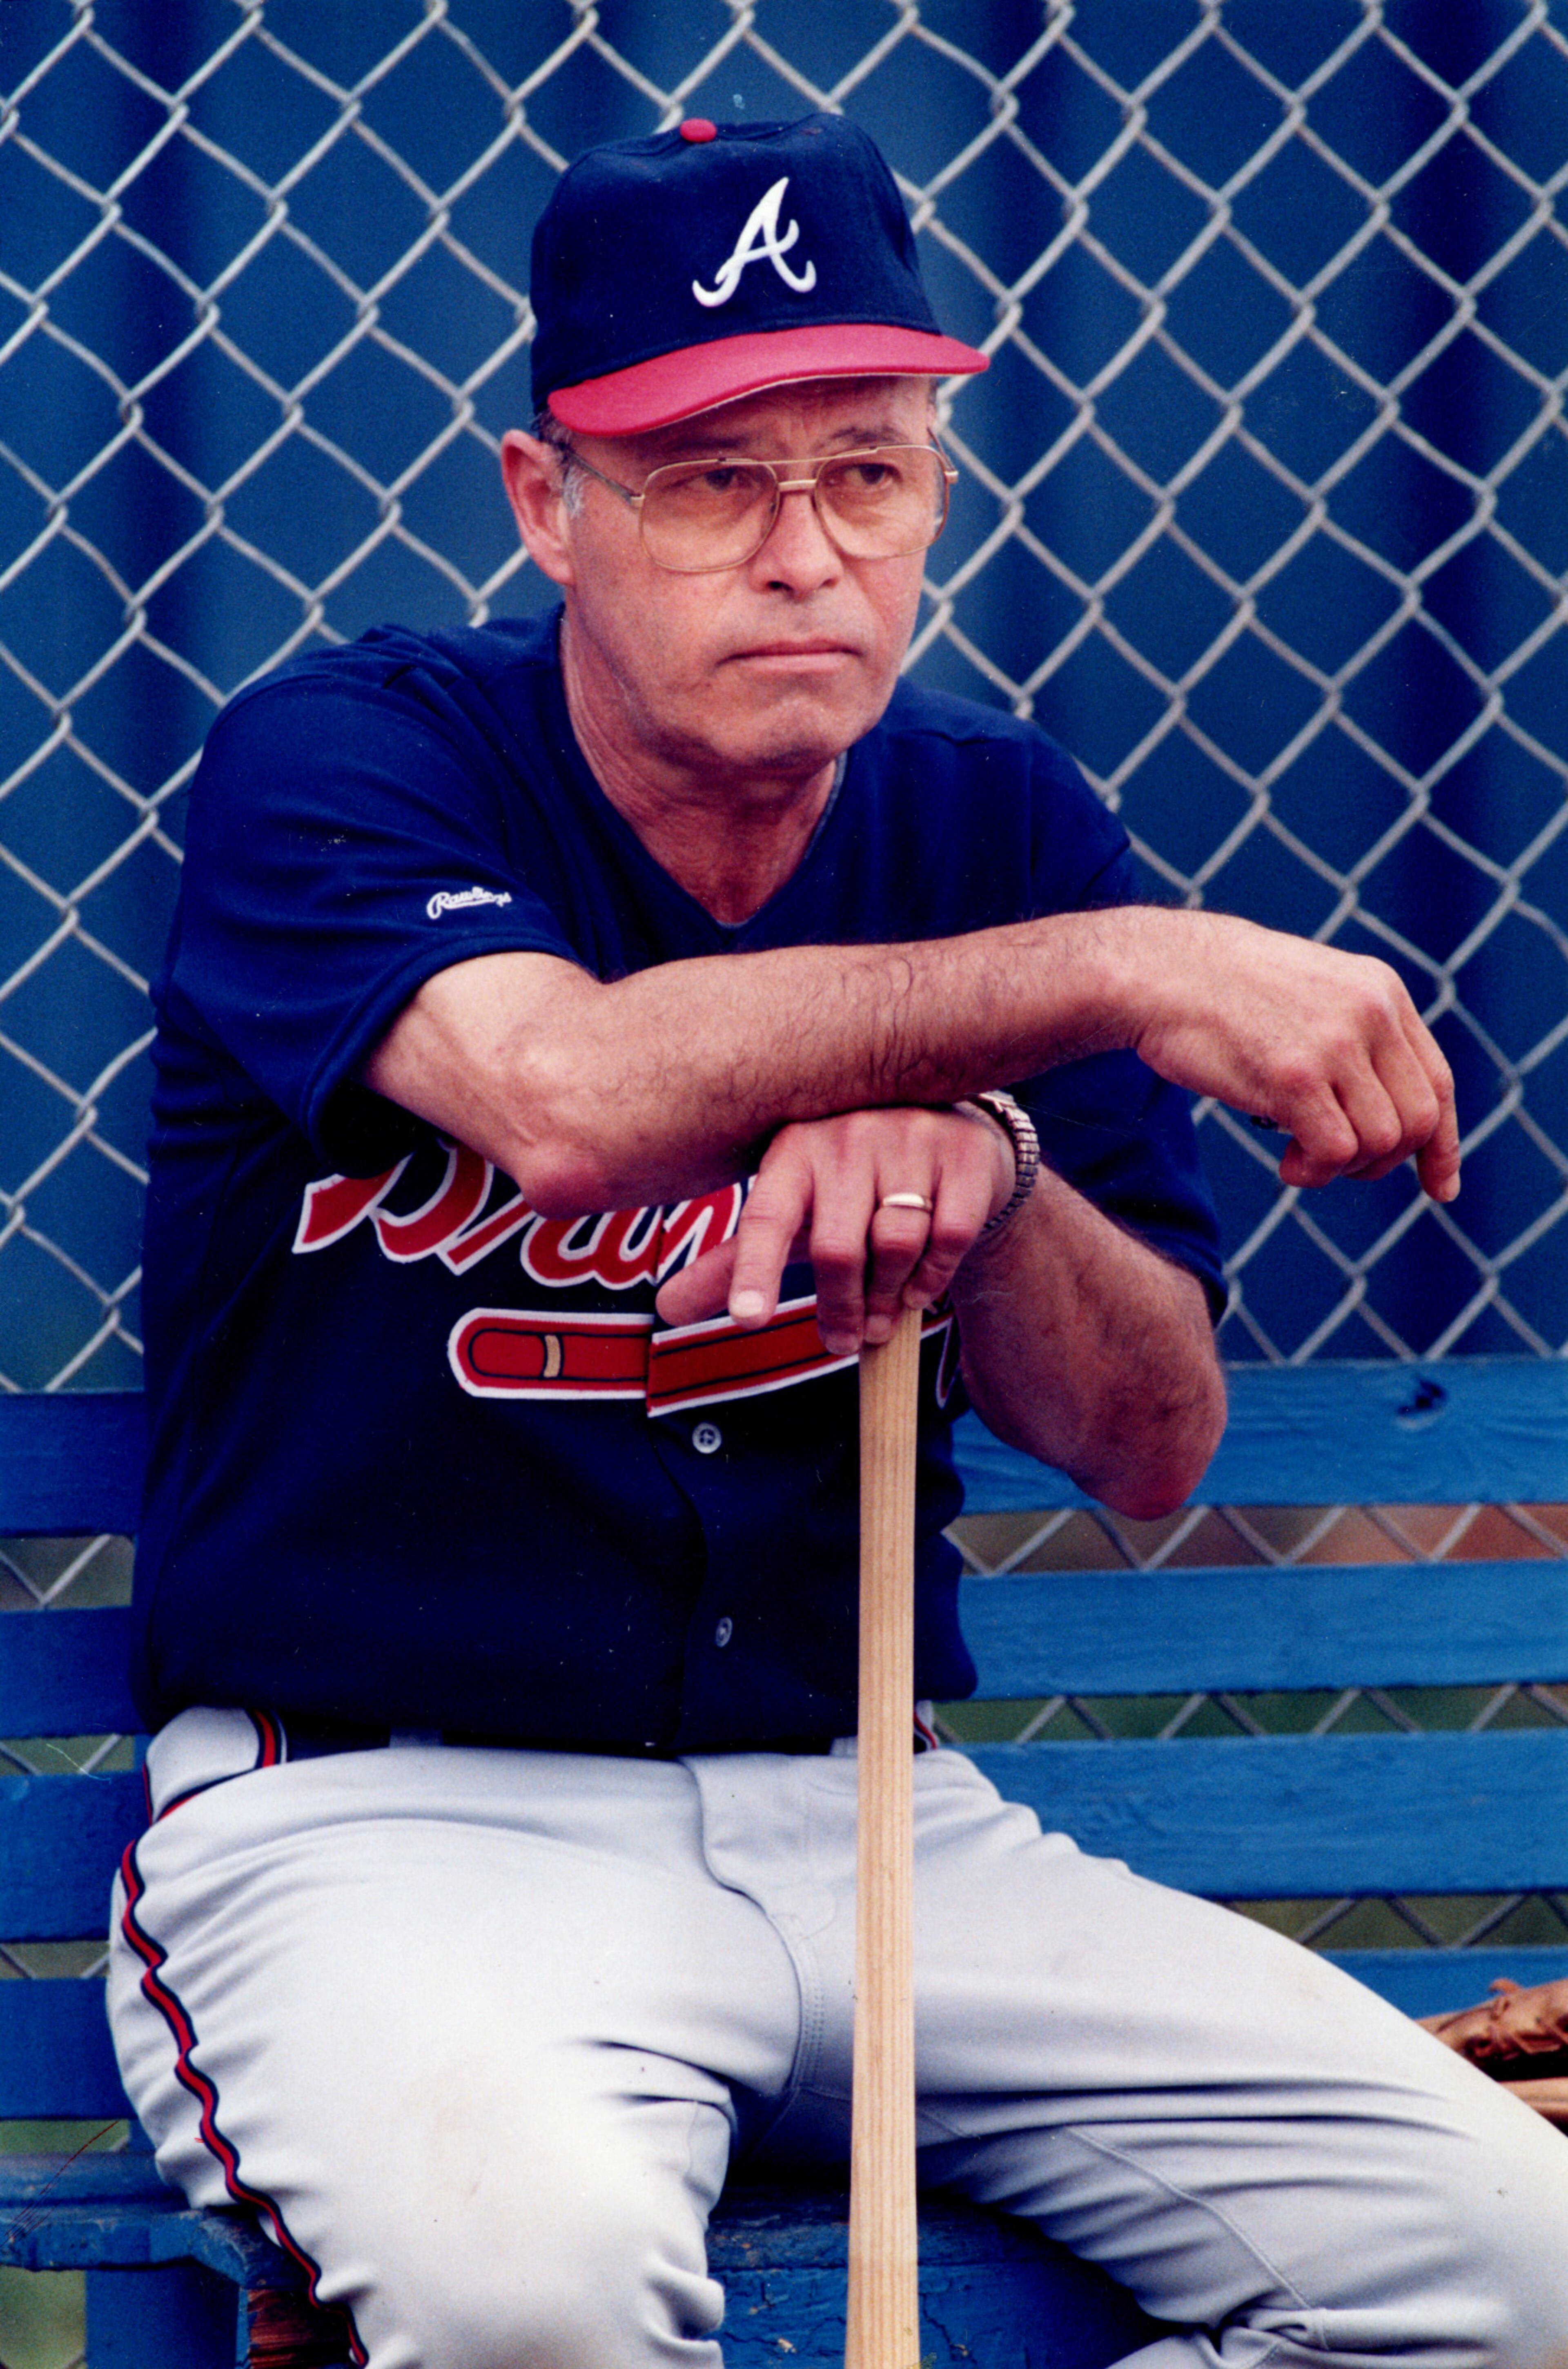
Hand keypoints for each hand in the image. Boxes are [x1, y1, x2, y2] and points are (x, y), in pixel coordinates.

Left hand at [653, 1105, 1012, 1352]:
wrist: (948, 1149)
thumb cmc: (851, 1193)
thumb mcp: (793, 1221)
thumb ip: (734, 1264)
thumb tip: (665, 1309)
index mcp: (792, 1149)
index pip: (765, 1217)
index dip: (752, 1271)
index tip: (749, 1322)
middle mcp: (846, 1133)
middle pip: (838, 1248)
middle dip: (841, 1309)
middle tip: (843, 1340)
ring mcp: (909, 1136)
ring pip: (896, 1245)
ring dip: (889, 1296)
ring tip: (885, 1310)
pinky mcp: (963, 1153)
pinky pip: (947, 1237)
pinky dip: (933, 1276)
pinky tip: (922, 1282)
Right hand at [1127, 912, 1459, 1200]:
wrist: (1159, 974)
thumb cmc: (1223, 995)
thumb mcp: (1312, 995)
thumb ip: (1356, 1038)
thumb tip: (1388, 1113)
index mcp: (1382, 990)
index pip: (1439, 1082)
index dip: (1443, 1144)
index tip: (1439, 1187)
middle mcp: (1370, 1013)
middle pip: (1418, 1119)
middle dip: (1385, 1162)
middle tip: (1338, 1165)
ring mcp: (1334, 1043)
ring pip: (1382, 1140)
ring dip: (1344, 1169)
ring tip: (1300, 1160)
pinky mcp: (1293, 1076)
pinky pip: (1337, 1151)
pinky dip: (1316, 1172)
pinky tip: (1286, 1165)